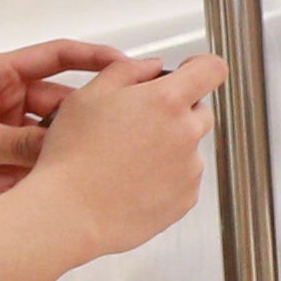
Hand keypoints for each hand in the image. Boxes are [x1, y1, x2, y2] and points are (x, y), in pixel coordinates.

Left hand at [0, 38, 135, 209]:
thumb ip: (25, 144)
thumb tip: (69, 149)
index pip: (56, 57)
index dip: (94, 59)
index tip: (130, 69)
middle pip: (50, 109)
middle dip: (63, 132)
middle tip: (90, 149)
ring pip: (33, 145)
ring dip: (32, 164)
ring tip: (36, 178)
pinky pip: (13, 169)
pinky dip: (9, 182)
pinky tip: (1, 193)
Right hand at [25, 54, 226, 251]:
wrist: (69, 214)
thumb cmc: (72, 157)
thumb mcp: (88, 96)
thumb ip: (127, 71)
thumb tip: (150, 67)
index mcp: (166, 101)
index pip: (212, 69)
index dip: (201, 67)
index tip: (189, 73)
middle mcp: (185, 133)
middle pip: (200, 110)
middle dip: (176, 111)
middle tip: (137, 124)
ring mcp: (189, 168)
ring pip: (190, 147)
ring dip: (169, 147)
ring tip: (126, 159)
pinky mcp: (186, 198)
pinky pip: (184, 178)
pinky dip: (166, 177)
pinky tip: (132, 181)